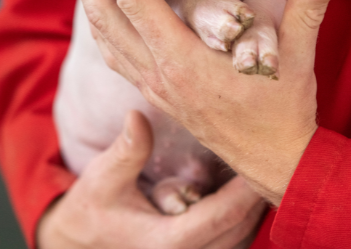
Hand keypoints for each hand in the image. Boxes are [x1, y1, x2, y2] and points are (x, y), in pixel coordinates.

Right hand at [37, 110, 265, 248]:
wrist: (81, 241)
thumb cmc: (94, 208)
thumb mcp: (104, 176)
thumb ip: (128, 150)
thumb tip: (138, 115)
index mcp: (166, 243)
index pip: (222, 216)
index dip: (246, 190)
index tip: (260, 159)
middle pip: (240, 229)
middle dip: (256, 195)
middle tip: (269, 156)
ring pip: (240, 240)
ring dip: (253, 209)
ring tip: (259, 171)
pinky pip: (230, 243)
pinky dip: (241, 219)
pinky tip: (242, 192)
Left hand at [66, 0, 343, 204]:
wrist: (274, 163)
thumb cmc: (284, 112)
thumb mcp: (298, 60)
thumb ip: (308, 11)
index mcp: (185, 60)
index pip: (134, 1)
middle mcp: (160, 73)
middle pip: (106, 14)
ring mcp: (154, 86)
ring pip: (105, 35)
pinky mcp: (156, 94)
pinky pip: (116, 55)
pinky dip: (101, 26)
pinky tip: (98, 9)